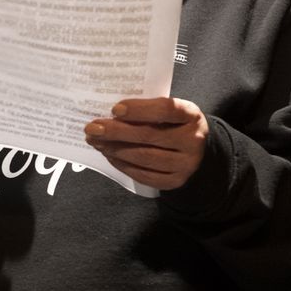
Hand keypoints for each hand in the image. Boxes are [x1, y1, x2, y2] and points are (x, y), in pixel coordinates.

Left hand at [83, 97, 208, 190]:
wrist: (198, 151)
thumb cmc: (175, 124)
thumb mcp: (171, 111)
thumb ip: (149, 109)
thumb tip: (111, 113)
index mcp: (191, 115)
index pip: (165, 110)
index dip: (139, 109)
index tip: (114, 109)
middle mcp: (192, 140)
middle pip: (149, 135)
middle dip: (116, 132)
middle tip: (92, 128)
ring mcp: (185, 164)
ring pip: (144, 157)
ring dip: (115, 149)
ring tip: (96, 142)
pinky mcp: (174, 181)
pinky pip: (144, 175)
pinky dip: (123, 165)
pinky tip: (109, 155)